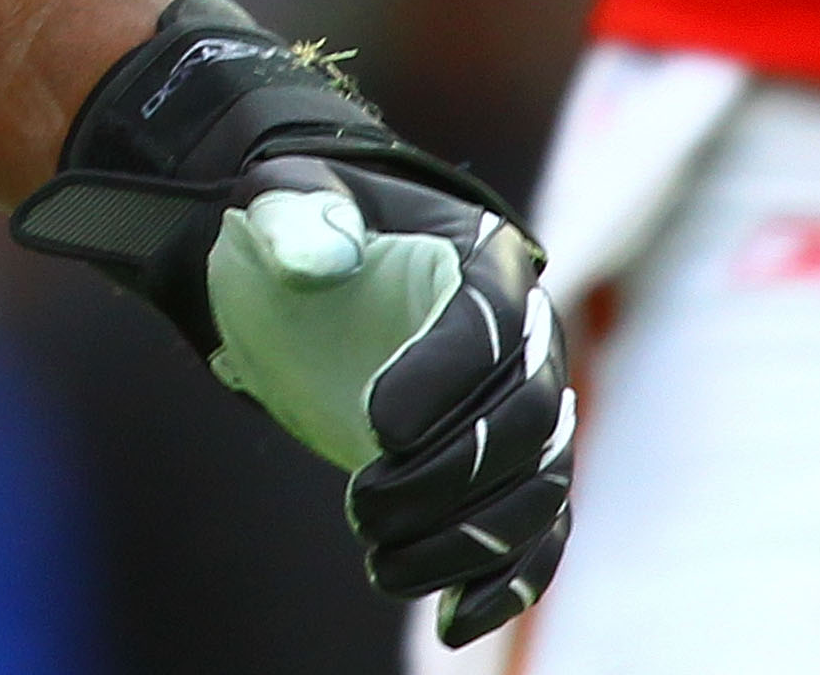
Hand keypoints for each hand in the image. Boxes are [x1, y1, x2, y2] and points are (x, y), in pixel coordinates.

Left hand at [13, 0, 573, 647]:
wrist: (305, 264)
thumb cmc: (294, 222)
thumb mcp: (282, 197)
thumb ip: (298, 218)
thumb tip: (311, 255)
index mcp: (482, 257)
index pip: (486, 325)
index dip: (441, 378)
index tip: (373, 428)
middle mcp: (526, 333)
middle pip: (524, 418)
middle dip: (449, 474)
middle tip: (359, 507)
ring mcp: (522, 403)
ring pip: (537, 488)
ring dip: (468, 541)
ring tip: (381, 565)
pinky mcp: (504, 464)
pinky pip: (536, 532)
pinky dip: (506, 584)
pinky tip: (451, 623)